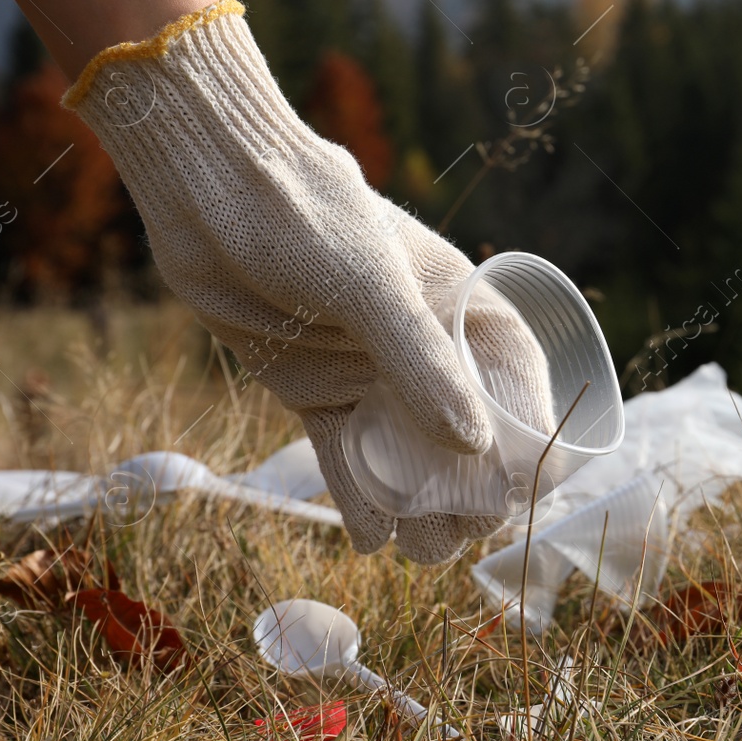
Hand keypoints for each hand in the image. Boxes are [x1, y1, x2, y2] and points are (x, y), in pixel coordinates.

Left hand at [65, 0, 553, 561]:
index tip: (523, 493)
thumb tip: (476, 447)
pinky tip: (369, 537)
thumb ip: (422, 364)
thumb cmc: (307, 217)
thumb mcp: (372, 288)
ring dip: (418, 506)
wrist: (211, 195)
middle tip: (454, 528)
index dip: (530, 445)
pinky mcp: (319, 392)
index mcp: (464, 313)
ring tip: (414, 545)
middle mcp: (427, 351)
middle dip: (469, 491)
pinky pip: (348, 457)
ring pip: (409, 458)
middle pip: (468, 439)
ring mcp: (372, 375)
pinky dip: (360, 498)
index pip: (520, 390)